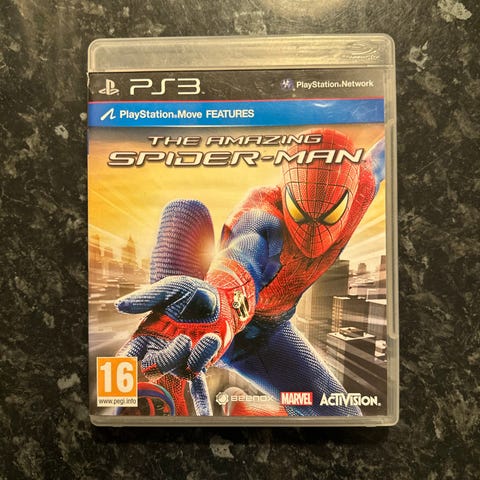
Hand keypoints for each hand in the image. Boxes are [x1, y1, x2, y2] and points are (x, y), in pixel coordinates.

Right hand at [115, 275, 237, 414]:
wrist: (220, 297)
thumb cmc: (191, 292)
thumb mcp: (169, 288)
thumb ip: (146, 298)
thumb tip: (119, 305)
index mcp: (147, 334)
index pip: (128, 355)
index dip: (122, 367)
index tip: (121, 374)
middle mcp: (161, 350)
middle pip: (154, 368)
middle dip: (168, 358)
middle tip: (185, 338)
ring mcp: (181, 359)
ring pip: (182, 371)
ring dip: (198, 356)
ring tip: (210, 336)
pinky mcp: (201, 363)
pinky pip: (198, 386)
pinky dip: (200, 402)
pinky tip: (204, 415)